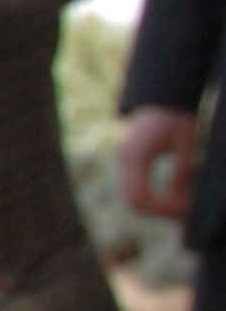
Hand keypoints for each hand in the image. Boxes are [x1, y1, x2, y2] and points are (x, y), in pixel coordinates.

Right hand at [121, 104, 201, 219]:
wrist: (161, 98)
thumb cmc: (176, 116)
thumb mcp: (186, 143)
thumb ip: (182, 172)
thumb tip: (181, 202)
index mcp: (136, 155)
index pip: (139, 196)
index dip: (162, 209)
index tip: (185, 209)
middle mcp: (124, 161)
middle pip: (133, 201)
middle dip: (160, 211)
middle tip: (185, 212)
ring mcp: (124, 162)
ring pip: (133, 198)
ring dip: (157, 206)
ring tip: (182, 204)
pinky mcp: (129, 164)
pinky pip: (135, 189)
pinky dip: (153, 198)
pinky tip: (173, 196)